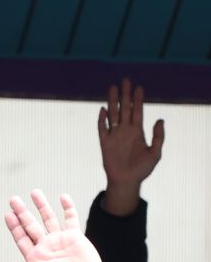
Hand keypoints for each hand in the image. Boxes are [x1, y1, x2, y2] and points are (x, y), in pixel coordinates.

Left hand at [0, 190, 107, 261]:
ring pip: (49, 218)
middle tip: (13, 199)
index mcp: (34, 256)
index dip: (14, 226)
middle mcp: (45, 246)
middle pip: (31, 225)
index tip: (7, 214)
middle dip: (22, 212)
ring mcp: (60, 240)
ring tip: (34, 192)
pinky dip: (68, 208)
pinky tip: (63, 197)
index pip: (21, 237)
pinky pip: (71, 219)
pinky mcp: (75, 237)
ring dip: (42, 206)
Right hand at [98, 78, 163, 216]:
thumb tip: (160, 119)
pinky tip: (104, 110)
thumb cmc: (142, 169)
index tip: (139, 87)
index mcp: (138, 132)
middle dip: (125, 95)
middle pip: (125, 109)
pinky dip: (102, 120)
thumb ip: (158, 136)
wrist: (126, 181)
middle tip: (125, 80)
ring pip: (113, 115)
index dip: (138, 100)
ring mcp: (114, 136)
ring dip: (113, 102)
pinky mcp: (105, 144)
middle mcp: (126, 131)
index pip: (138, 111)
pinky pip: (102, 129)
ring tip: (113, 88)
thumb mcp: (155, 153)